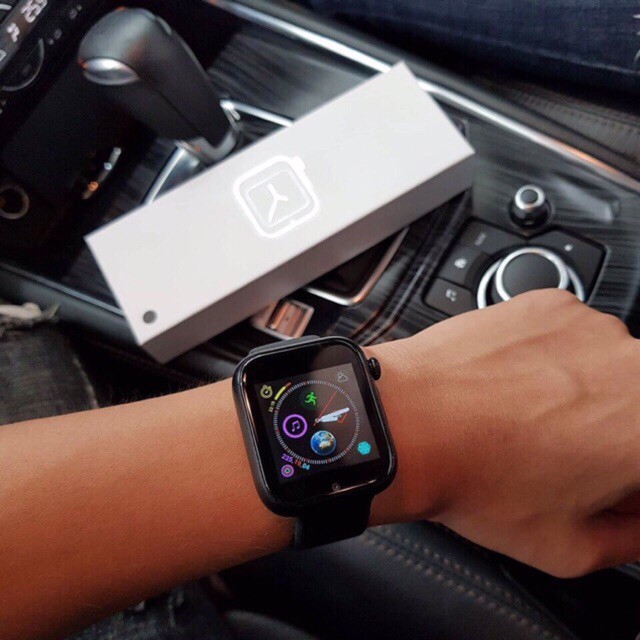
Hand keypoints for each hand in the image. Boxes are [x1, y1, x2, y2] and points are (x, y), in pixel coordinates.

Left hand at [371, 289, 639, 577]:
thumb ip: (632, 535)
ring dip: (586, 392)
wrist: (406, 421)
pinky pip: (571, 336)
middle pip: (638, 408)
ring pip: (610, 368)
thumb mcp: (569, 547)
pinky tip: (514, 384)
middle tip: (564, 453)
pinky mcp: (552, 305)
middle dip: (616, 433)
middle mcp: (634, 367)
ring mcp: (592, 327)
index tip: (610, 484)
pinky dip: (552, 358)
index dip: (629, 477)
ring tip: (528, 417)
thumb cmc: (474, 477)